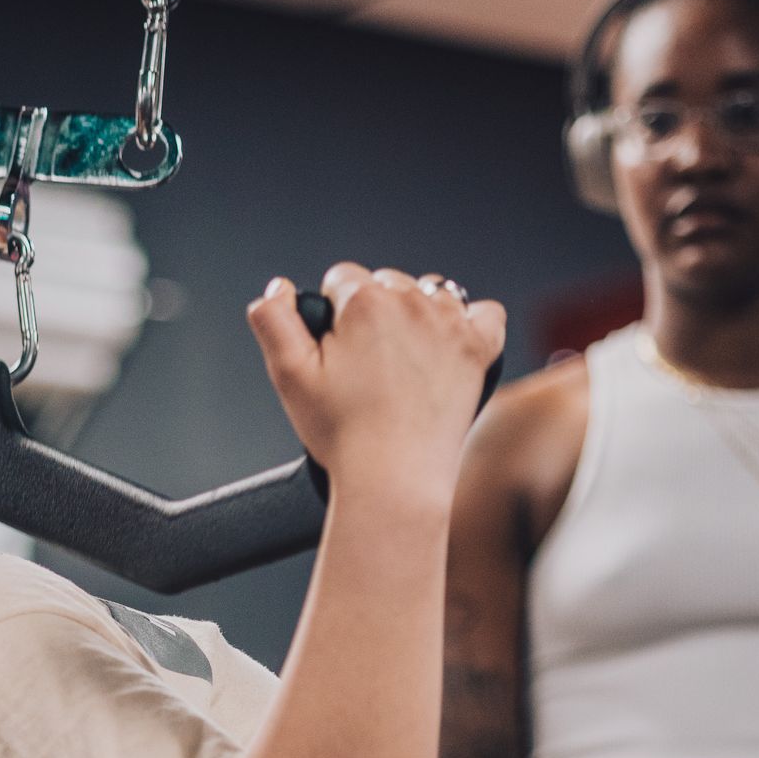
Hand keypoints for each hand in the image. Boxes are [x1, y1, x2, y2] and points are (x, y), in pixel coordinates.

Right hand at [247, 265, 505, 498]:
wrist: (394, 479)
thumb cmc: (343, 433)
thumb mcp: (288, 374)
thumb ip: (273, 319)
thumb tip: (280, 287)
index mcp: (365, 303)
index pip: (342, 279)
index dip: (333, 314)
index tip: (337, 350)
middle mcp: (412, 303)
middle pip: (386, 283)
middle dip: (373, 312)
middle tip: (366, 365)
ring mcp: (451, 325)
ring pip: (429, 293)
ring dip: (415, 315)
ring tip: (401, 361)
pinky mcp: (479, 349)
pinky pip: (485, 312)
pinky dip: (468, 323)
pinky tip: (447, 347)